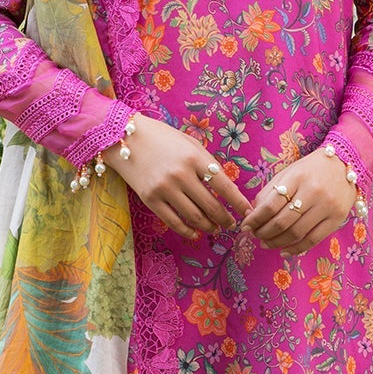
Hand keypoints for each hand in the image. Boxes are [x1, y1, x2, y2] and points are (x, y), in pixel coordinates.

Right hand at [103, 114, 251, 237]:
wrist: (125, 139)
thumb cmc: (162, 139)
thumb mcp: (189, 144)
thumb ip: (206, 165)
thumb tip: (226, 190)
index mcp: (195, 157)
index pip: (224, 185)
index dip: (238, 202)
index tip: (247, 212)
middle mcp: (181, 174)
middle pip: (211, 206)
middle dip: (225, 219)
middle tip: (231, 224)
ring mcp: (164, 189)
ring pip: (194, 217)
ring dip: (209, 227)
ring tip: (216, 229)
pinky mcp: (150, 200)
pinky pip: (173, 222)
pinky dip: (188, 231)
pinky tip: (196, 233)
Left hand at [242, 149, 362, 254]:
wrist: (346, 164)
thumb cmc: (312, 169)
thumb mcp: (289, 172)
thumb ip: (270, 192)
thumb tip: (252, 214)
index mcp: (297, 177)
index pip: (270, 205)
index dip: (255, 219)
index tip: (246, 226)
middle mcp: (313, 192)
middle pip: (282, 222)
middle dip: (263, 232)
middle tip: (255, 235)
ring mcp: (327, 206)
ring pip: (296, 233)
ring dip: (276, 242)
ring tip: (266, 243)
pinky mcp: (337, 219)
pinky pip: (313, 240)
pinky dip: (296, 249)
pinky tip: (284, 251)